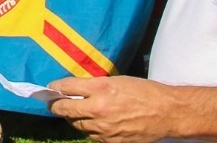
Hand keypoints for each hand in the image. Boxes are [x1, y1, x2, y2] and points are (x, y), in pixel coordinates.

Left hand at [48, 75, 173, 142]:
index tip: (51, 88)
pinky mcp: (111, 141)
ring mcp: (104, 127)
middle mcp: (99, 108)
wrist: (166, 112)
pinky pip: (91, 136)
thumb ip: (95, 85)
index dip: (55, 87)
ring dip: (73, 119)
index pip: (66, 88)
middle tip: (53, 104)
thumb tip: (76, 89)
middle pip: (65, 110)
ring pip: (77, 125)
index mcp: (101, 88)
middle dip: (56, 106)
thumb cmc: (144, 91)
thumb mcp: (117, 80)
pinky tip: (93, 123)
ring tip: (74, 113)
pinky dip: (89, 129)